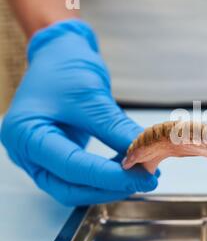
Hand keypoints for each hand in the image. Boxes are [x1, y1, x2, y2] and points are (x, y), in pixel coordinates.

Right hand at [0, 19, 157, 205]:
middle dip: (109, 187)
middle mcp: (27, 152)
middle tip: (146, 180)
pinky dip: (105, 175)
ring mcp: (41, 156)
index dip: (109, 176)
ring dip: (109, 185)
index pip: (70, 166)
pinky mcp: (57, 156)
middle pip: (69, 187)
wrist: (59, 54)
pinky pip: (81, 175)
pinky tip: (128, 166)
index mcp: (25, 134)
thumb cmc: (65, 68)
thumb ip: (116, 129)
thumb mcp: (91, 96)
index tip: (142, 177)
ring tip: (141, 174)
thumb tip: (145, 154)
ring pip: (75, 187)